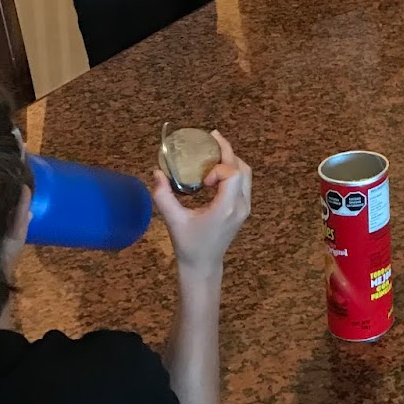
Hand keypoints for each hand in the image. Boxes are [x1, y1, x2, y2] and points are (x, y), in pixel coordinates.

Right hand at [151, 133, 250, 278]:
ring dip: (231, 160)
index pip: (233, 174)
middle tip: (212, 137)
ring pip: (246, 174)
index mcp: (227, 207)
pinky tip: (215, 169)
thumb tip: (156, 172)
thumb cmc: (188, 245)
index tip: (202, 180)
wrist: (203, 266)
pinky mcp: (243, 209)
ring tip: (214, 149)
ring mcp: (245, 207)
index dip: (218, 169)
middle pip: (243, 169)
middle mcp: (241, 205)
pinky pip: (243, 182)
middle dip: (227, 151)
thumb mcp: (173, 221)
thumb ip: (163, 196)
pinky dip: (232, 171)